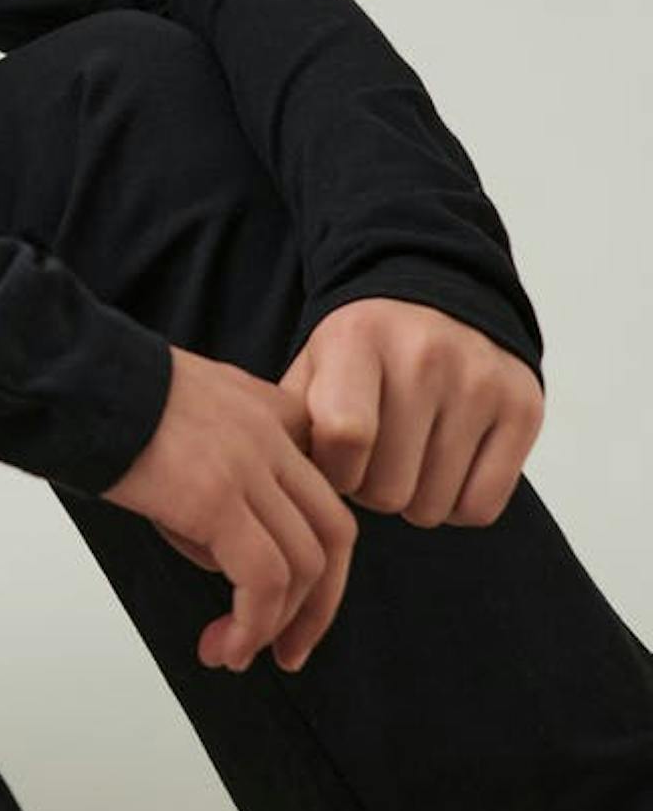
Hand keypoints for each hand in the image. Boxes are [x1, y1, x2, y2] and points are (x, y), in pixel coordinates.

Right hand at [99, 343, 358, 675]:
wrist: (63, 376)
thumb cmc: (102, 397)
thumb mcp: (186, 412)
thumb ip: (222, 460)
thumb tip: (219, 548)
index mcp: (270, 410)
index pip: (322, 494)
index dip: (318, 558)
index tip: (291, 601)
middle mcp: (273, 434)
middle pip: (333, 535)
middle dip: (317, 607)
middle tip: (287, 649)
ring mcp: (250, 465)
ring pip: (303, 567)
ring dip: (272, 627)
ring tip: (230, 653)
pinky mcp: (216, 498)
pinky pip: (262, 580)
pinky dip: (251, 625)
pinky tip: (223, 644)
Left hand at [274, 298, 544, 528]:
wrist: (437, 302)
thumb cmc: (361, 355)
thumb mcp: (312, 369)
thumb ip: (291, 424)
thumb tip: (287, 490)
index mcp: (359, 339)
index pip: (345, 437)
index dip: (334, 470)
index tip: (335, 458)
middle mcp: (426, 355)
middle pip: (387, 488)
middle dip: (371, 490)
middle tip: (374, 459)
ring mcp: (481, 380)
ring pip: (433, 507)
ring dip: (412, 499)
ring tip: (408, 458)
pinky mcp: (523, 408)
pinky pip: (480, 508)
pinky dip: (456, 505)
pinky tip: (444, 468)